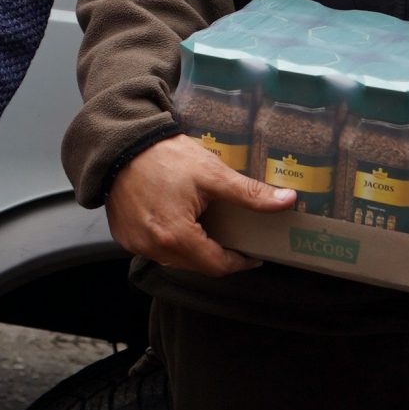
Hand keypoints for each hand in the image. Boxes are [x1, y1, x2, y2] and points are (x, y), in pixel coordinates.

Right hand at [103, 135, 296, 276]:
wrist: (121, 143)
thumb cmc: (165, 156)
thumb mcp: (212, 173)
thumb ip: (250, 193)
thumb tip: (287, 200)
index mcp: (176, 236)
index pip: (216, 266)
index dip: (239, 262)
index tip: (252, 254)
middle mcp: (153, 247)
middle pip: (196, 265)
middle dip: (216, 254)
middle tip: (231, 237)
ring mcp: (136, 244)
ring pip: (175, 260)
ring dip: (192, 249)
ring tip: (205, 227)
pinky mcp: (124, 236)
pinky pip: (154, 249)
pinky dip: (169, 242)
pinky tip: (176, 222)